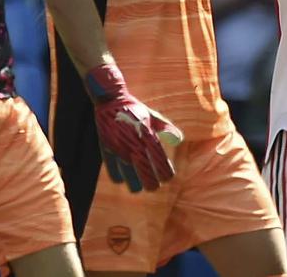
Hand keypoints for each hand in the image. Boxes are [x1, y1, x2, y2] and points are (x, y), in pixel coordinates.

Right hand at [86, 64, 182, 191]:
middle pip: (149, 180)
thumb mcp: (153, 117)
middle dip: (153, 185)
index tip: (166, 177)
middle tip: (154, 185)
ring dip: (137, 186)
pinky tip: (124, 176)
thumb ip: (167, 129)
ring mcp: (121, 151)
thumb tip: (179, 141)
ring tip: (139, 185)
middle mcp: (136, 147)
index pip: (163, 167)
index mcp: (150, 139)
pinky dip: (121, 179)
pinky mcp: (107, 152)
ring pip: (132, 183)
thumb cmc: (136, 110)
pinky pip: (115, 176)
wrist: (111, 100)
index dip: (166, 175)